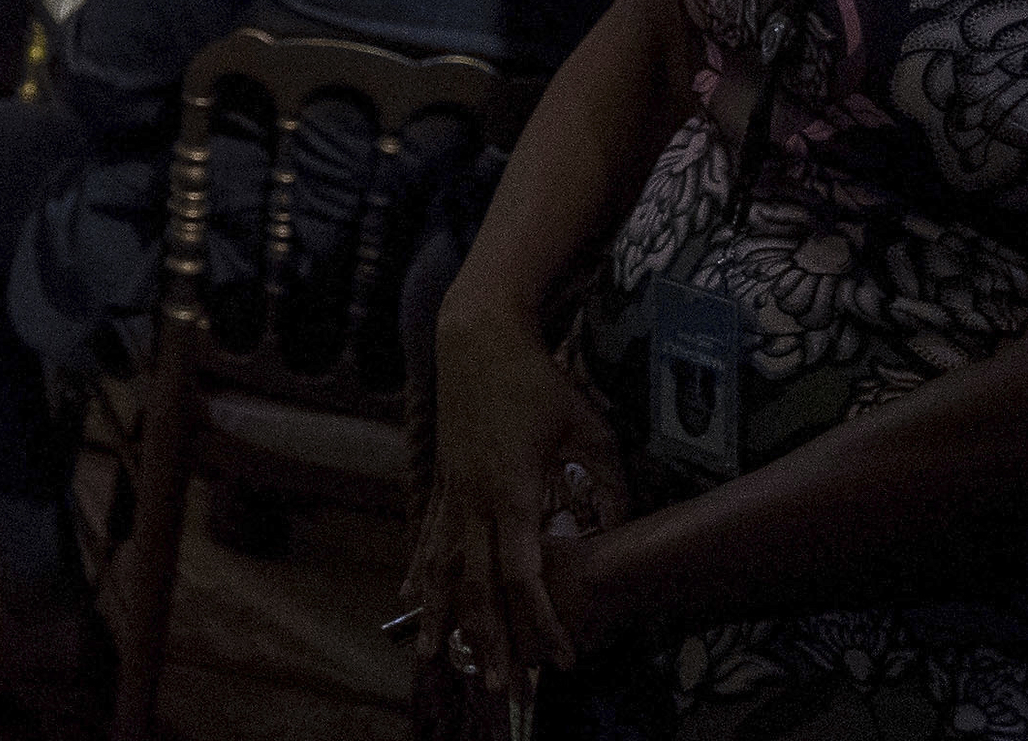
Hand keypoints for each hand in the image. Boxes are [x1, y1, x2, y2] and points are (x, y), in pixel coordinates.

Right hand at [407, 307, 628, 701]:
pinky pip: (427, 538)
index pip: (521, 573)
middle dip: (489, 641)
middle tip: (503, 689)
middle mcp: (471, 498)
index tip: (561, 657)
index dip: (541, 619)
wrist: (476, 336)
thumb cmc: (536, 379)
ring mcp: (450, 490)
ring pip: (440, 568)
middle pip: (474, 585)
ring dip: (442, 619)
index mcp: (509, 490)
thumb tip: (617, 528)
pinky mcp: (441, 481)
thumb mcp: (590, 427)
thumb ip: (607, 483)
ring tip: (436, 660)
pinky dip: (419, 575)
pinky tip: (409, 601)